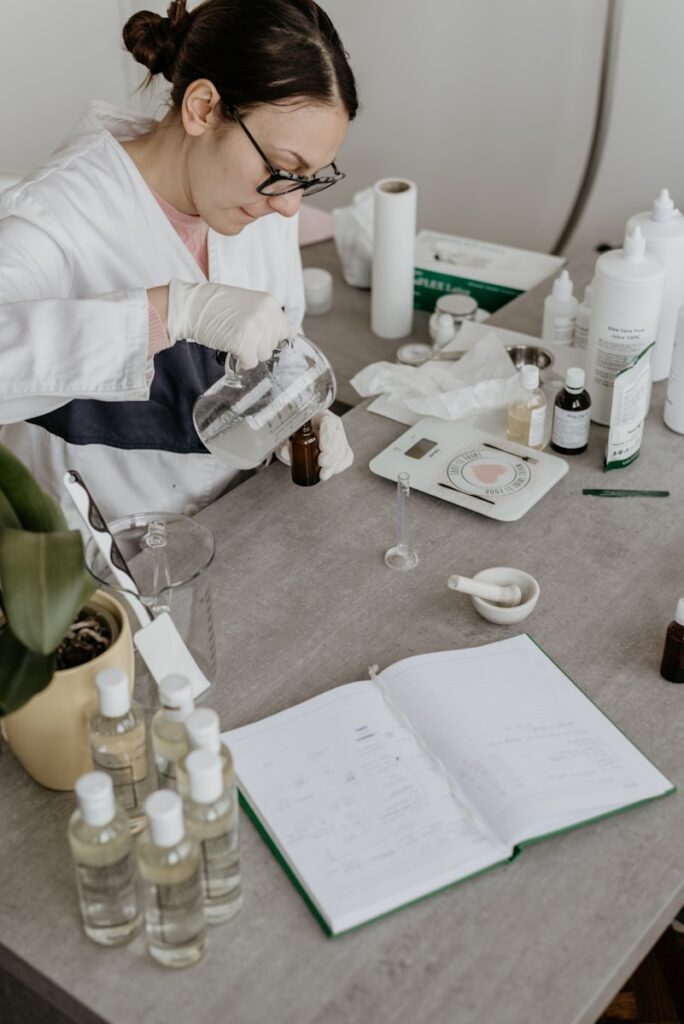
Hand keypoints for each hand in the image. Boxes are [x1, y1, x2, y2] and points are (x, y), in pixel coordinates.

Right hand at [166, 280, 291, 369]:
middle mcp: (266, 314)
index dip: (273, 339)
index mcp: (270, 303)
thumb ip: (268, 318)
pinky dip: (241, 361)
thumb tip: (291, 336)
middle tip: (241, 335)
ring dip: (250, 353)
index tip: (261, 339)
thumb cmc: (217, 306)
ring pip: (264, 355)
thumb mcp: (250, 305)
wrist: (192, 306)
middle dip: (258, 346)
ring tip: (235, 340)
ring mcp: (255, 328)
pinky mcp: (242, 341)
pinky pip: (250, 362)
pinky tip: (231, 349)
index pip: (287, 331)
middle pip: (274, 346)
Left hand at [278, 411, 353, 481]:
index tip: (322, 448)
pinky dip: (340, 466)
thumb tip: (285, 452)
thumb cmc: (294, 433)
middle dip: (331, 453)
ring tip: (323, 474)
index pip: (328, 423)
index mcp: (320, 416)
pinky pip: (347, 457)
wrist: (299, 438)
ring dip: (334, 464)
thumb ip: (285, 442)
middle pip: (337, 438)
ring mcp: (339, 437)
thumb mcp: (286, 436)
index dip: (327, 435)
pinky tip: (332, 472)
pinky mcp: (342, 449)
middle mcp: (332, 426)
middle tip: (321, 463)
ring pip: (343, 449)